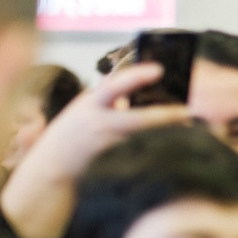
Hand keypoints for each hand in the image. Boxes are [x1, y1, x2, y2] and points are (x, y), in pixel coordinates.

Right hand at [0, 63, 191, 237]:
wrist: (51, 167)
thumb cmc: (71, 133)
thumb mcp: (83, 107)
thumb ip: (105, 94)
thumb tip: (127, 77)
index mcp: (91, 104)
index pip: (116, 85)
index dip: (137, 76)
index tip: (159, 69)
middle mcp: (99, 124)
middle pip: (138, 120)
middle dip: (164, 116)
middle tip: (186, 111)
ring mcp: (106, 145)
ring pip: (143, 138)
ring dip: (164, 133)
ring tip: (187, 127)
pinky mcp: (111, 162)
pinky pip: (138, 152)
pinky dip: (154, 147)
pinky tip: (172, 146)